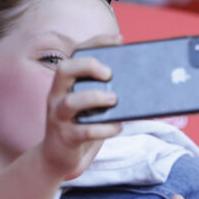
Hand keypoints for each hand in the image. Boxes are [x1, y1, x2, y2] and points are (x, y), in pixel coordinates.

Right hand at [40, 33, 122, 180]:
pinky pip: (83, 131)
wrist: (59, 159)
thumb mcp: (92, 106)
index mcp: (66, 83)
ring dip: (95, 98)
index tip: (119, 39)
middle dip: (88, 66)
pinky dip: (103, 129)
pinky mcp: (66, 137)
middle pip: (65, 70)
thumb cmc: (81, 126)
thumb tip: (140, 85)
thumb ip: (107, 93)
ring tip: (114, 99)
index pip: (77, 54)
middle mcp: (58, 95)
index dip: (96, 43)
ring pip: (72, 102)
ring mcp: (59, 116)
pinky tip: (116, 127)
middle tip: (109, 73)